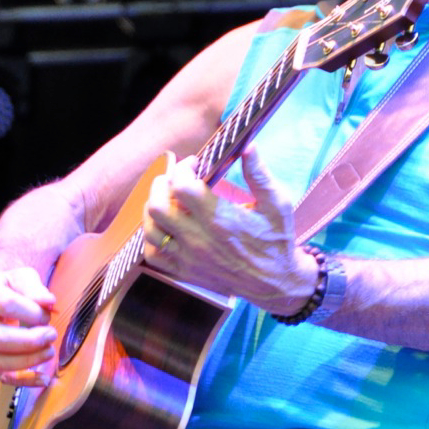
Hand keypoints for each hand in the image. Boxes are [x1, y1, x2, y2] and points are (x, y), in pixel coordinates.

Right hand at [0, 266, 57, 385]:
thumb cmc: (9, 288)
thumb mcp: (21, 278)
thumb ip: (34, 288)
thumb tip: (49, 303)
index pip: (6, 305)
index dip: (31, 312)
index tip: (47, 315)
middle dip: (30, 341)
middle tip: (51, 335)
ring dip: (28, 361)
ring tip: (48, 352)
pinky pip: (1, 377)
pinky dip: (24, 381)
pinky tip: (43, 379)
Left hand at [143, 145, 317, 313]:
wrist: (275, 282)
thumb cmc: (276, 240)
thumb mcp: (277, 204)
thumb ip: (259, 174)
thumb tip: (247, 146)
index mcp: (220, 219)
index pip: (182, 186)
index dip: (183, 168)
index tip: (194, 164)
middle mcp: (199, 239)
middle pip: (158, 206)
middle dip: (162, 185)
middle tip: (175, 179)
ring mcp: (189, 258)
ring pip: (151, 229)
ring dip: (154, 209)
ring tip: (167, 200)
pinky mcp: (185, 272)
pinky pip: (152, 254)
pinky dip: (153, 238)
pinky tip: (165, 227)